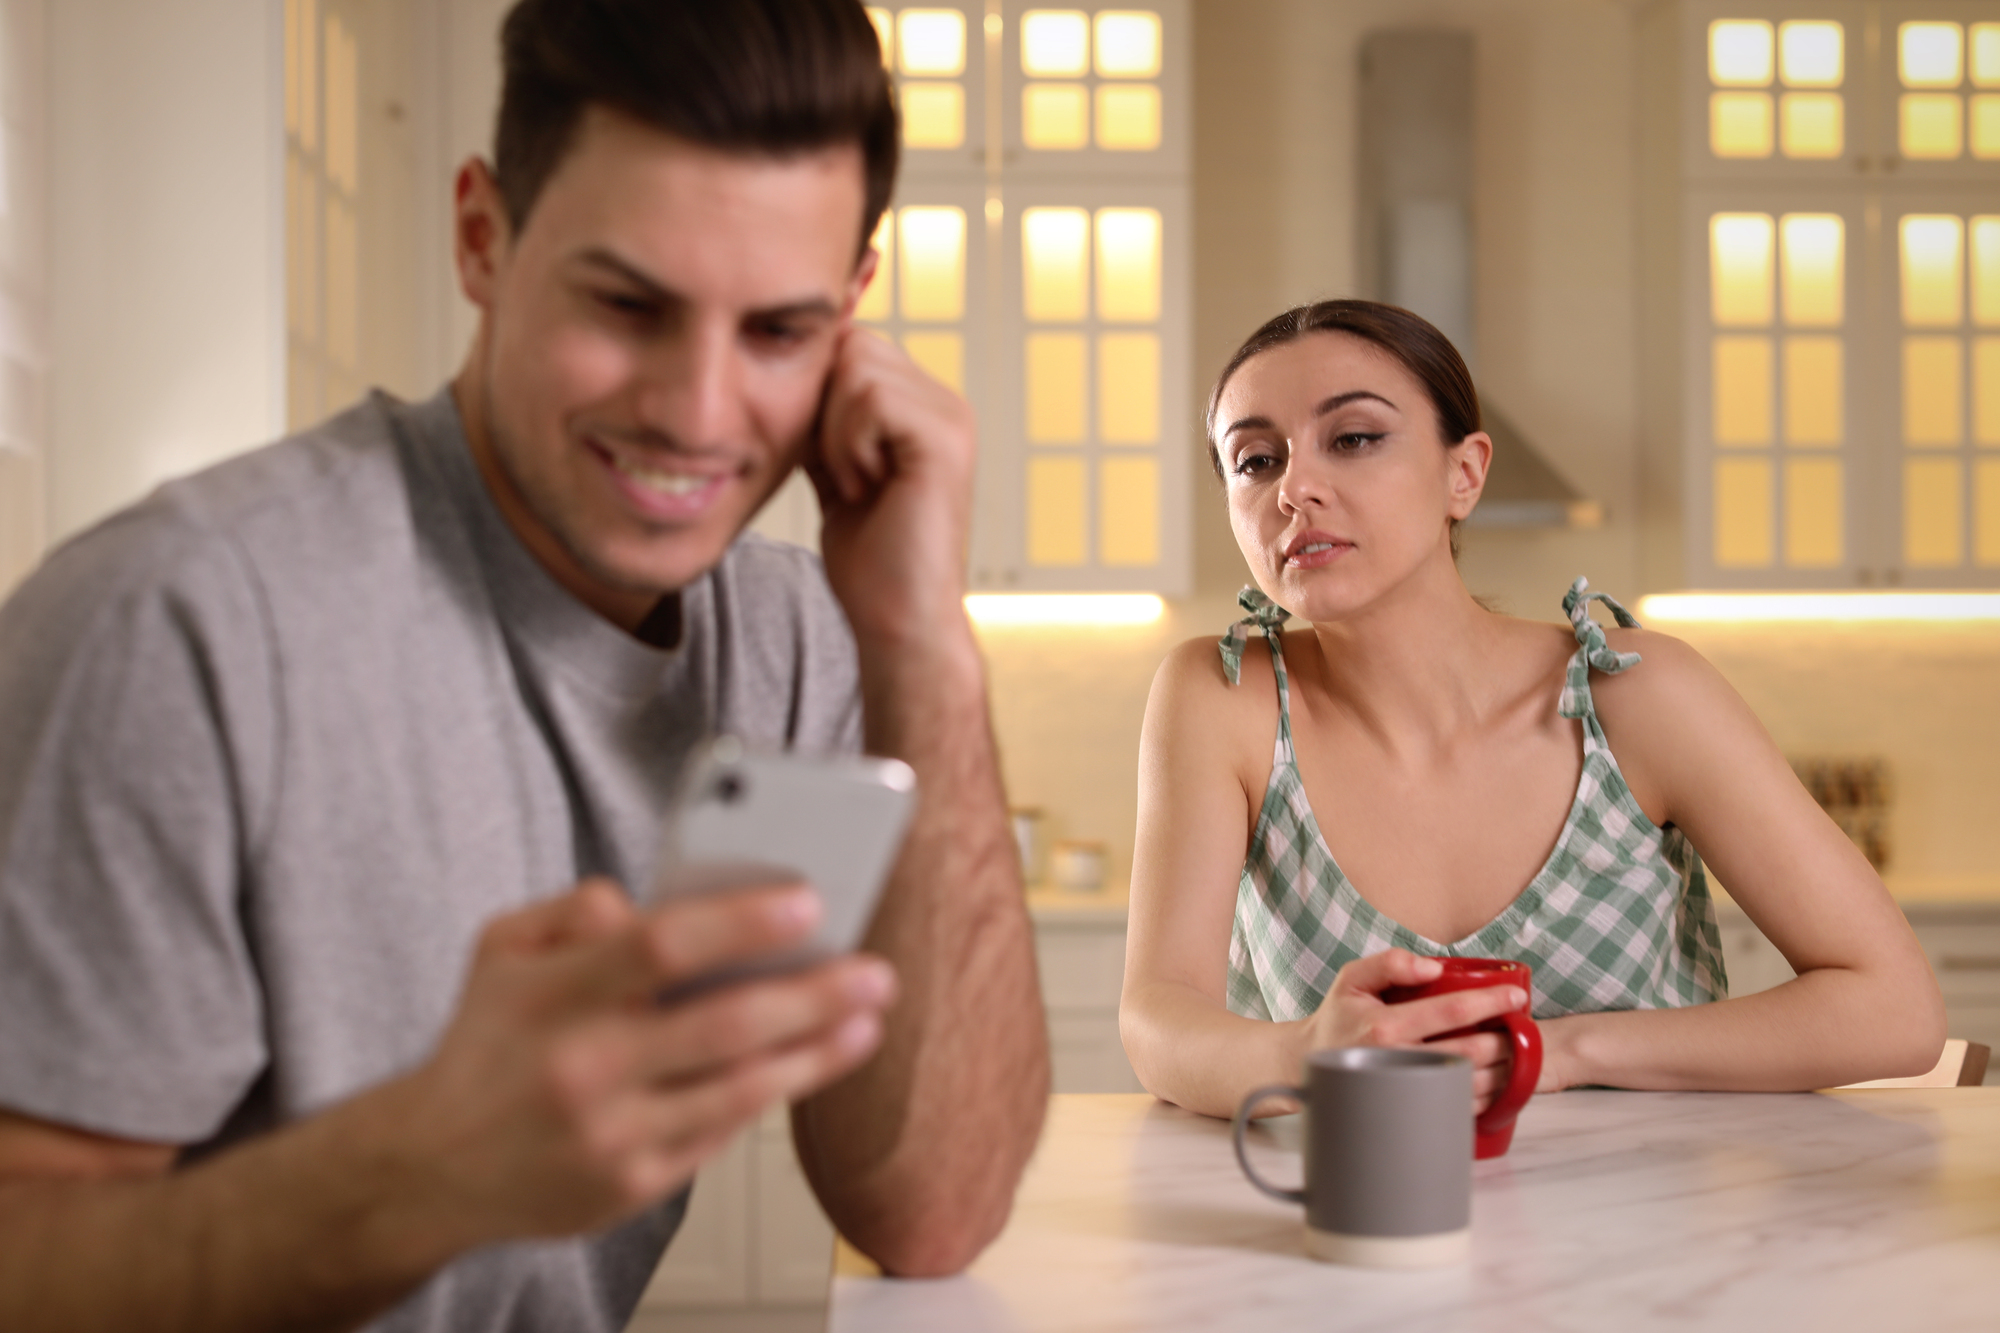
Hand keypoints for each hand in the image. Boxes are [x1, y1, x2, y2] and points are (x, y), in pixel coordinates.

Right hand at [385, 879, 895, 1252]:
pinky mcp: (632, 1186)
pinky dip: (769, 1093)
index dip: (741, 922)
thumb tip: (655, 899)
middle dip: (814, 994)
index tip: (807, 902)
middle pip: (724, 1024)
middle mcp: (583, 1068)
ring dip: (817, 1052)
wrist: (431, 1167)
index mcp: (552, 996)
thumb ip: (577, 908)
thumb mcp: (504, 947)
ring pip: (740, 1088)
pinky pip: (721, 1132)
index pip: (660, 947)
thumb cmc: (489, 1041)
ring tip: (865, 1019)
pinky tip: (807, 1063)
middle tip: (875, 971)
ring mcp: (611, 1135)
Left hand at [807, 327, 977, 647]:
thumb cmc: (871, 564)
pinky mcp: (945, 437)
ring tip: (857, 485)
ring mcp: (950, 417)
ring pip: (857, 366)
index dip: (818, 394)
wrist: (898, 621)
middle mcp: (945, 404)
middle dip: (824, 408)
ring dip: (835, 431)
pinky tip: (866, 488)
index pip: (852, 348)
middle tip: (842, 475)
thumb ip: (826, 426)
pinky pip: (871, 397)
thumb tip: (789, 378)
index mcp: (923, 409)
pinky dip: (850, 443)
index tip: (822, 461)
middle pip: (853, 345)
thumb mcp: (836, 475)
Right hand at [1298, 949, 1528, 1114]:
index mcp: (1386, 1026)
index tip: (1516, 996)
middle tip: (1523, 1026)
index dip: (1491, 1002)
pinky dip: (1484, 1094)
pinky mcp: (1410, 1109)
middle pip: (1469, 1050)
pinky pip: (1457, 1107)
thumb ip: (1390, 963)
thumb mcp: (1352, 977)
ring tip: (1516, 1052)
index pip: (1452, 1011)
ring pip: (1468, 1082)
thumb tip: (1433, 966)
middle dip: (1505, 1038)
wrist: (1310, 1063)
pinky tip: (1495, 1079)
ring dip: (1501, 1069)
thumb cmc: (1339, 1018)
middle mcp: (1398, 1061)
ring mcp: (1405, 1090)